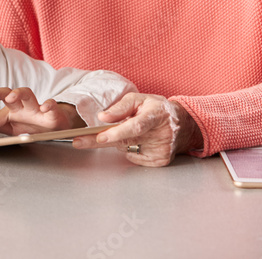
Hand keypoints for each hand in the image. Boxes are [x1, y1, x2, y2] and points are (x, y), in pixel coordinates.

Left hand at [0, 87, 81, 134]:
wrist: (55, 127)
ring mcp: (37, 107)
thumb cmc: (31, 125)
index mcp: (13, 108)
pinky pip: (51, 105)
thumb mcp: (11, 126)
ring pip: (28, 94)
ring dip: (19, 93)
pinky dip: (48, 105)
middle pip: (10, 92)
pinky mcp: (52, 112)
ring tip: (11, 97)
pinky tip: (44, 108)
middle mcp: (23, 104)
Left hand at [72, 92, 199, 166]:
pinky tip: (140, 141)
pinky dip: (130, 149)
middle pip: (125, 141)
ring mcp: (162, 150)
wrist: (183, 125)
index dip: (117, 133)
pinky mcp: (161, 161)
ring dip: (121, 141)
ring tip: (132, 131)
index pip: (135, 126)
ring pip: (127, 149)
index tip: (100, 137)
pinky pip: (134, 157)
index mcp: (155, 115)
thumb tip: (102, 117)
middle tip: (78, 141)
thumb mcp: (140, 99)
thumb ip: (120, 107)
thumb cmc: (156, 109)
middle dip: (99, 141)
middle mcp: (160, 134)